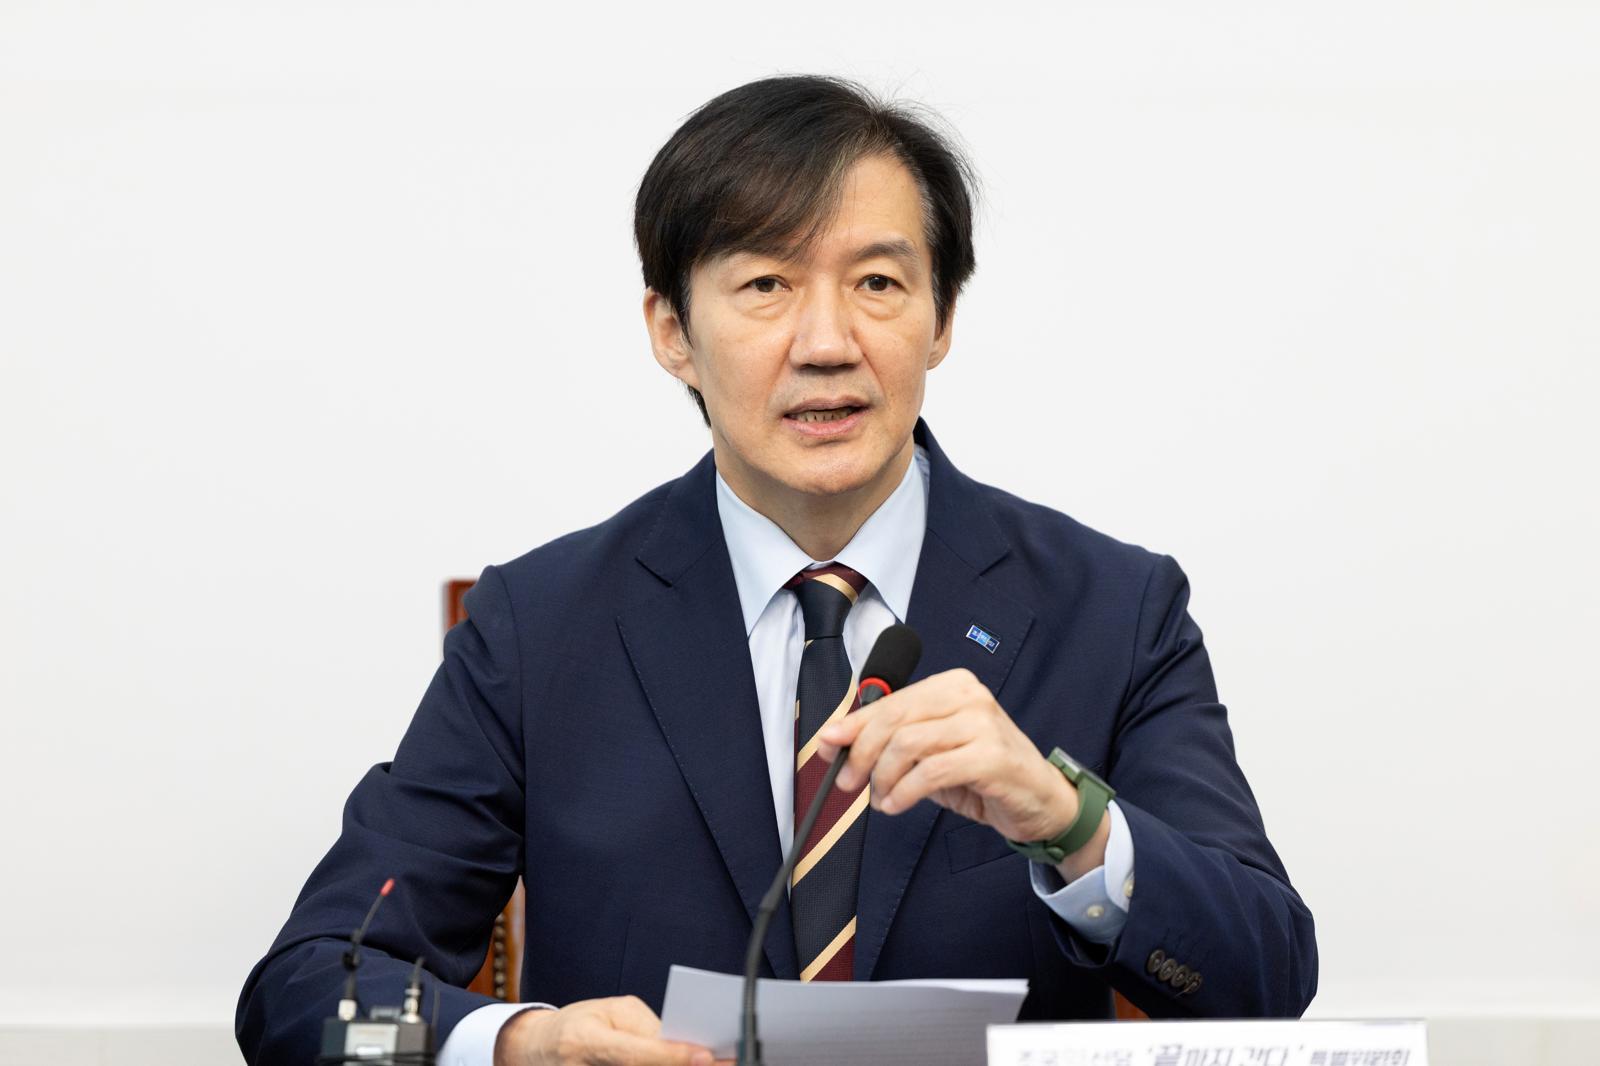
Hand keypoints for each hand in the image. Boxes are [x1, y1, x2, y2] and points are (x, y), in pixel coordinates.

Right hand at [494, 995, 727, 1065]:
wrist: (536, 1051)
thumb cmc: (577, 1026)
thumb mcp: (608, 1013)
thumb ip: (645, 1029)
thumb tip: (684, 1045)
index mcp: (586, 1042)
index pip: (637, 1053)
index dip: (673, 1057)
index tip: (708, 1057)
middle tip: (723, 1062)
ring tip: (709, 1062)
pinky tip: (684, 1064)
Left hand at [814, 668, 1108, 878]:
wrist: (1041, 800)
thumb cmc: (983, 773)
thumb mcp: (931, 752)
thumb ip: (890, 742)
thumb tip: (833, 740)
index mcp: (952, 685)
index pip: (890, 701)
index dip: (852, 724)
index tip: (826, 746)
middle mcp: (968, 696)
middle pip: (894, 720)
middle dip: (861, 753)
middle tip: (846, 781)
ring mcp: (983, 723)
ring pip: (908, 745)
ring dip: (883, 778)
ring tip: (880, 799)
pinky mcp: (991, 756)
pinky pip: (930, 772)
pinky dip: (904, 792)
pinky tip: (897, 804)